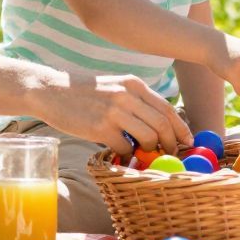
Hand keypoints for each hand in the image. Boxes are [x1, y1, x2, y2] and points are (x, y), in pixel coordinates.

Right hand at [39, 71, 190, 153]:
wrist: (52, 91)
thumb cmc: (85, 93)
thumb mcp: (114, 87)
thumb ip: (136, 102)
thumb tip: (159, 126)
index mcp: (134, 84)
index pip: (167, 108)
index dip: (181, 127)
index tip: (188, 141)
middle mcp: (127, 95)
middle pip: (162, 124)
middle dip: (171, 143)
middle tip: (171, 154)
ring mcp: (114, 111)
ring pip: (148, 137)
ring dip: (149, 150)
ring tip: (143, 154)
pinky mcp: (100, 128)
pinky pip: (125, 148)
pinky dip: (127, 155)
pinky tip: (121, 153)